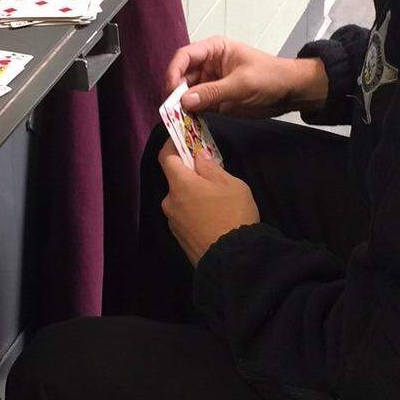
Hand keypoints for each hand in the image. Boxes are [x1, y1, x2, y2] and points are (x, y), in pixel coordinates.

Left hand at [159, 141, 260, 265]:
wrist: (233, 260)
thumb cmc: (233, 214)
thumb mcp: (230, 184)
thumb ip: (211, 167)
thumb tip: (198, 156)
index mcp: (180, 184)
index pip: (166, 157)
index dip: (172, 145)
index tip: (183, 139)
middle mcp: (170, 202)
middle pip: (176, 181)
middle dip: (190, 176)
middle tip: (212, 177)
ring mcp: (173, 222)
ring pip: (181, 200)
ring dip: (194, 196)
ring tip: (218, 203)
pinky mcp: (179, 238)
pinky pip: (185, 217)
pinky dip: (195, 213)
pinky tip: (214, 219)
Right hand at [164, 36, 326, 117]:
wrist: (291, 92)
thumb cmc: (269, 77)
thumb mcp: (242, 84)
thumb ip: (213, 92)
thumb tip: (184, 101)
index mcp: (214, 49)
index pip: (185, 56)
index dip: (174, 71)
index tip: (171, 91)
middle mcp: (208, 64)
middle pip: (182, 75)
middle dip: (176, 92)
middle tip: (172, 111)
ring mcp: (210, 82)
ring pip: (187, 92)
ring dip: (182, 105)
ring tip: (178, 119)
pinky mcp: (215, 99)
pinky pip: (197, 105)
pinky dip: (191, 113)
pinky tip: (188, 122)